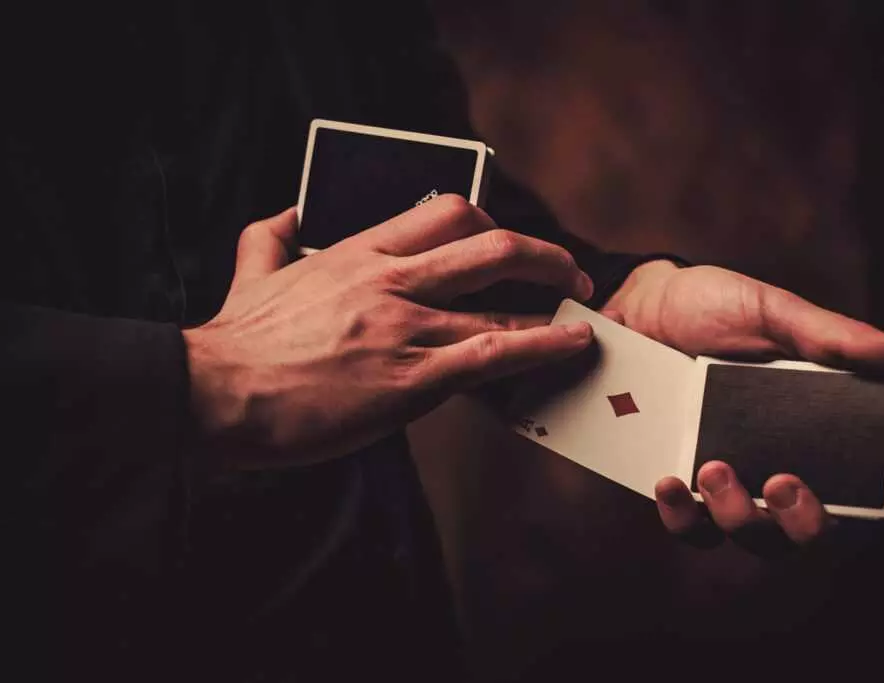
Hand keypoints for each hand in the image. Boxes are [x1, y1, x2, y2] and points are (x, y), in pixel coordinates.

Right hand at [184, 195, 594, 469]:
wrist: (214, 393)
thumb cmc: (237, 341)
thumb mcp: (253, 268)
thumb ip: (274, 234)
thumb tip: (291, 211)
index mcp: (359, 251)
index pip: (446, 212)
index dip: (491, 224)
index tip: (510, 244)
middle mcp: (392, 280)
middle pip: (490, 245)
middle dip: (543, 255)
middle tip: (569, 273)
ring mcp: (405, 328)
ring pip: (501, 302)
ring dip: (554, 304)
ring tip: (584, 313)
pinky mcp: (410, 379)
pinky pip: (492, 354)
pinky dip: (542, 346)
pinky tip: (572, 345)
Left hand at [606, 261, 883, 548]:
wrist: (637, 303)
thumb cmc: (713, 306)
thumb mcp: (774, 313)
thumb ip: (836, 338)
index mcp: (811, 427)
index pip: (855, 485)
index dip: (863, 502)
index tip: (844, 480)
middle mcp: (771, 462)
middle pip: (804, 530)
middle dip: (800, 524)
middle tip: (781, 483)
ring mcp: (723, 478)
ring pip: (745, 534)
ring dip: (737, 516)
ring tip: (712, 469)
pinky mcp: (675, 482)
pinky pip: (685, 524)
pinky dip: (680, 515)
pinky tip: (669, 483)